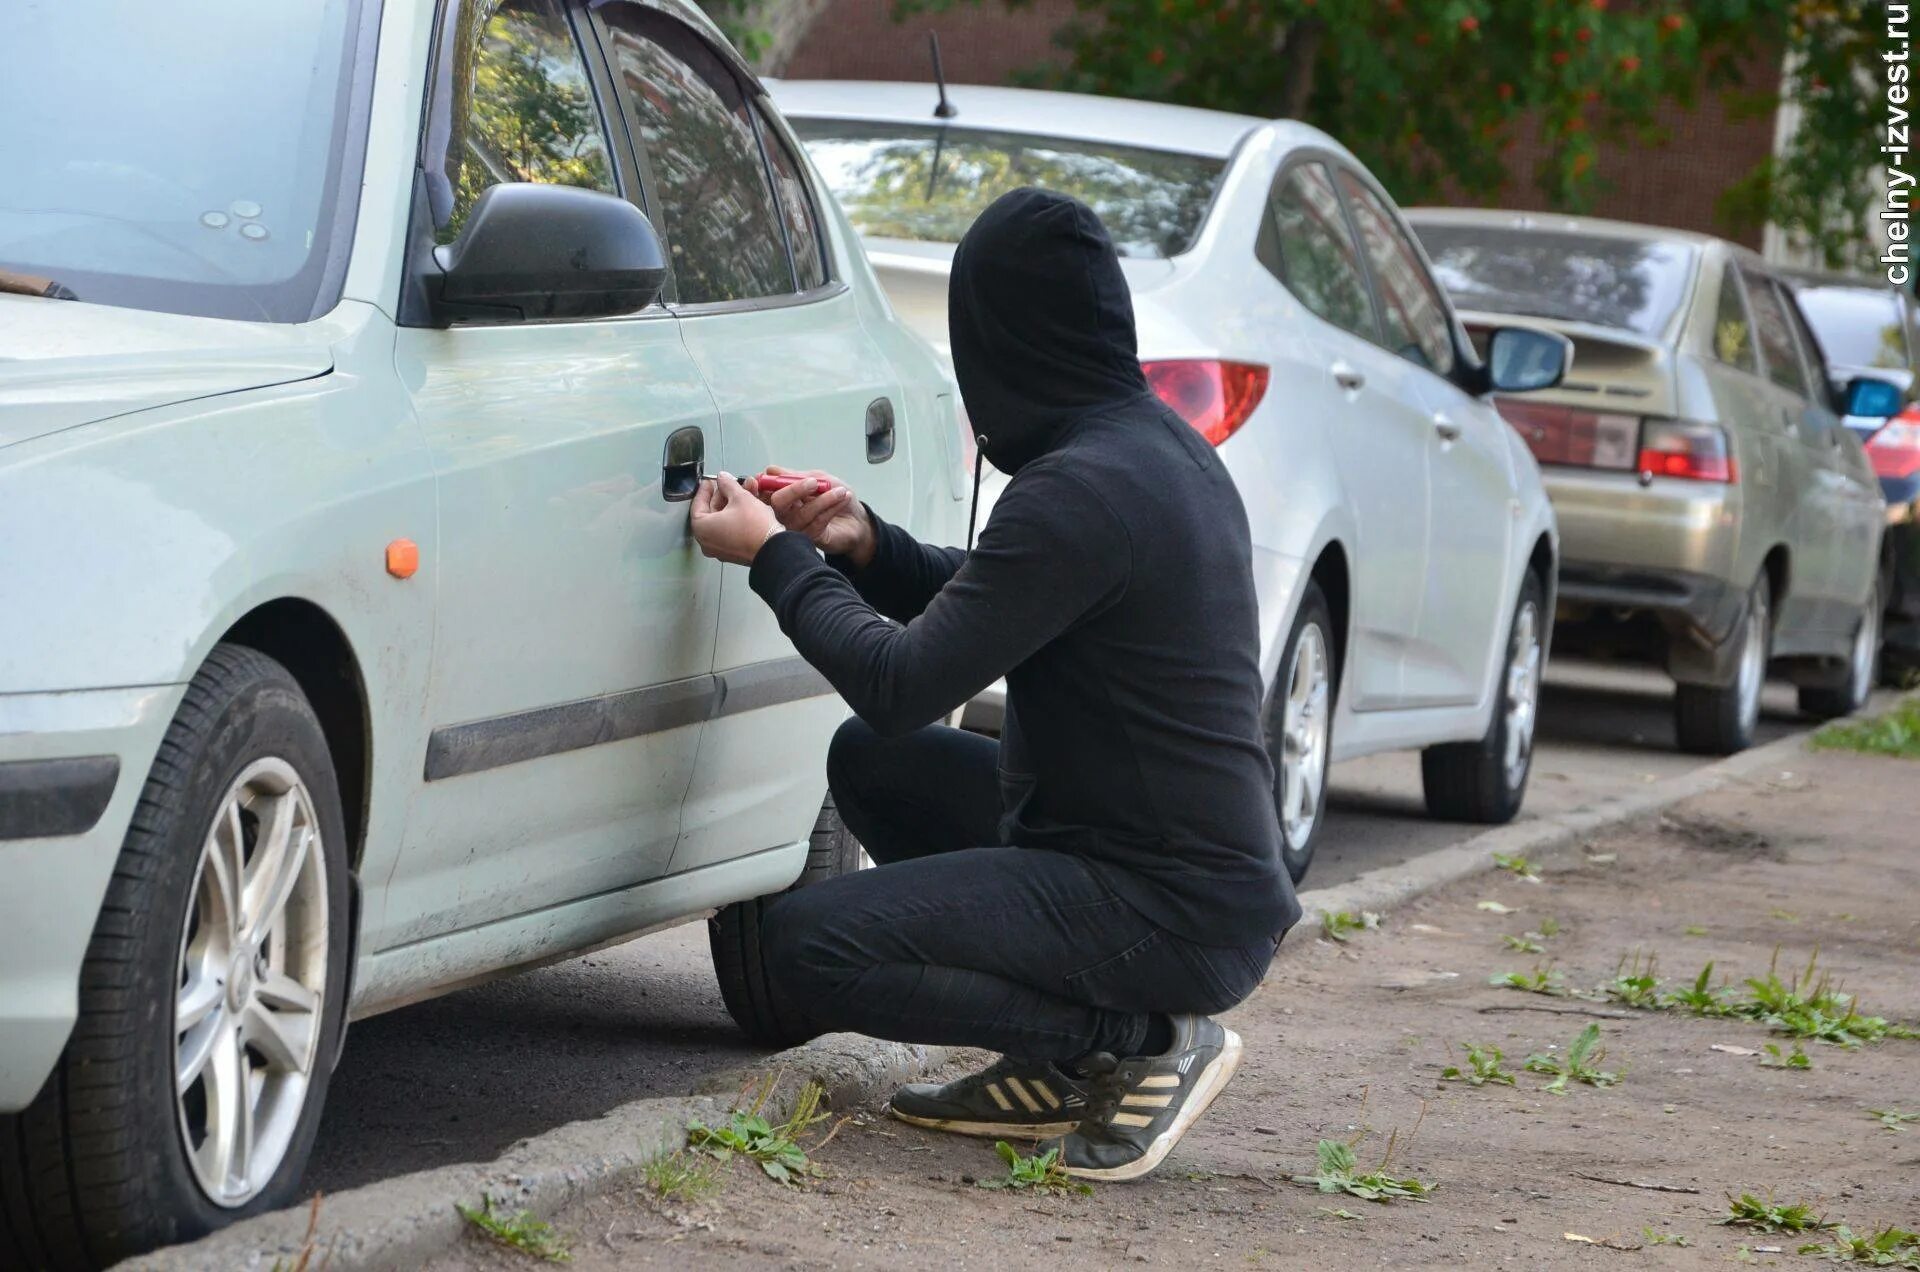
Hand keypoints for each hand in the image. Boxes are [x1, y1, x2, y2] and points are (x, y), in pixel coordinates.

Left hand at [690, 473, 779, 564]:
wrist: (773, 549)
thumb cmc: (754, 527)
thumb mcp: (740, 497)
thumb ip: (728, 484)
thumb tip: (723, 478)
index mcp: (702, 529)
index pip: (697, 505)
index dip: (705, 490)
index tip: (710, 482)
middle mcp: (708, 542)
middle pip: (711, 513)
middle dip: (723, 496)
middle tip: (729, 485)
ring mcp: (721, 549)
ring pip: (723, 521)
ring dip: (733, 504)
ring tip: (745, 492)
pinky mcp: (734, 552)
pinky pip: (731, 530)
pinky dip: (736, 517)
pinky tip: (748, 506)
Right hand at [748, 466, 874, 567]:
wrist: (858, 519)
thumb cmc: (837, 496)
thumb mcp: (819, 478)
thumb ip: (795, 476)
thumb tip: (771, 470)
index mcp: (785, 498)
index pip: (766, 492)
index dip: (761, 486)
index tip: (764, 477)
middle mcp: (786, 515)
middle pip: (778, 504)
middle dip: (794, 491)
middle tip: (813, 482)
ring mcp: (797, 529)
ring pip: (801, 514)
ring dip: (822, 500)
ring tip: (840, 491)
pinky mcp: (810, 540)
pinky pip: (816, 523)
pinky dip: (831, 508)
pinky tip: (843, 499)